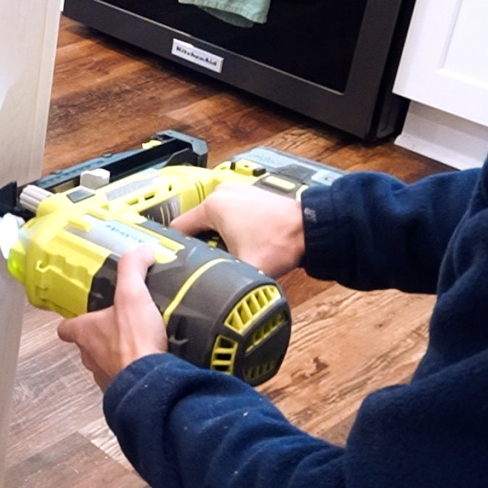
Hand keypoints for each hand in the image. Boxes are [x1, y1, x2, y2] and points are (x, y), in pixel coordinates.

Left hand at [57, 244, 167, 388]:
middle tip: (119, 325)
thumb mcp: (133, 296)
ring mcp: (104, 377)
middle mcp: (88, 357)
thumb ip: (133, 270)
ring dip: (116, 355)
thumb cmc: (133, 339)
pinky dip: (131, 372)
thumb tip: (142, 250)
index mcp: (84, 333)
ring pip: (104, 364)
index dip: (71, 321)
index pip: (65, 327)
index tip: (81, 317)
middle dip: (99, 337)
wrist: (150, 384)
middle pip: (86, 345)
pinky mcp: (121, 392)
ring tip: (138, 343)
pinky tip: (148, 363)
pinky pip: (123, 379)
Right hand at [170, 183, 304, 277]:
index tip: (177, 263)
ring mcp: (236, 192)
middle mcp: (221, 194)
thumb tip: (208, 296)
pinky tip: (238, 244)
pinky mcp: (249, 196)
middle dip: (198, 244)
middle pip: (195, 224)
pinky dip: (228, 228)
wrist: (312, 229)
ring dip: (214, 237)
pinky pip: (228, 214)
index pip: (178, 228)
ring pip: (212, 219)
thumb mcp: (245, 267)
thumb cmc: (281, 242)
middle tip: (205, 264)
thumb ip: (221, 280)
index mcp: (212, 206)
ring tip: (223, 255)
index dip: (176, 248)